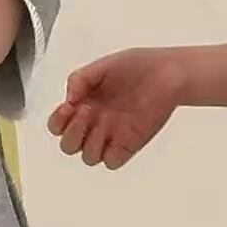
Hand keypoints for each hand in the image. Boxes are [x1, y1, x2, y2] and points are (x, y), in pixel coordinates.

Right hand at [47, 49, 185, 168]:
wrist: (168, 73)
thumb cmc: (139, 66)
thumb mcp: (103, 66)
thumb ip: (80, 79)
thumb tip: (69, 98)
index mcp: (84, 105)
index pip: (58, 125)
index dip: (58, 121)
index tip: (68, 107)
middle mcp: (95, 123)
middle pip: (69, 145)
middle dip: (72, 132)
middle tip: (87, 111)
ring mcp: (112, 136)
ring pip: (88, 157)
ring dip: (89, 141)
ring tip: (101, 118)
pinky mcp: (129, 144)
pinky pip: (112, 161)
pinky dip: (108, 153)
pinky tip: (114, 133)